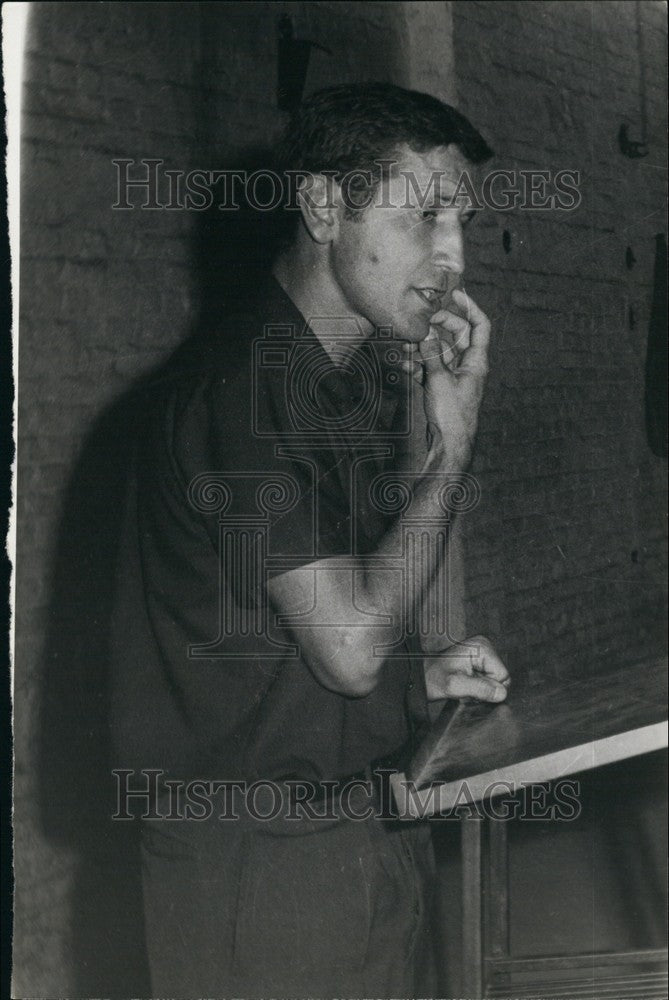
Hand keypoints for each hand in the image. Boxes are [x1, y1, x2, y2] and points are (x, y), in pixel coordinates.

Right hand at [402, 288, 489, 471]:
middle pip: (457, 335)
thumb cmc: (452, 415)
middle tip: (420, 322)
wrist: (449, 445)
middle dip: (438, 327)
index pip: (480, 325)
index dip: (470, 307)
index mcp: (476, 361)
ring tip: (405, 345)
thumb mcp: (439, 379)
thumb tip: (426, 333)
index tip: (453, 295)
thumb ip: (432, 353)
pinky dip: (419, 364)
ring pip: (441, 351)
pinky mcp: (443, 388)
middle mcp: (468, 366)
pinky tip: (404, 365)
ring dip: (424, 346)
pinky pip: (431, 368)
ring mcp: (455, 377)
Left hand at [424, 634, 509, 702]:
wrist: (421, 677)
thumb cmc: (432, 677)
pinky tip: (464, 684)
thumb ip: (479, 689)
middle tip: (464, 687)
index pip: (503, 676)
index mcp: (482, 647)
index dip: (488, 687)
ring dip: (480, 689)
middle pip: (501, 679)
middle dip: (484, 689)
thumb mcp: (455, 685)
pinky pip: (488, 681)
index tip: (469, 685)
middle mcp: (484, 647)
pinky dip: (477, 687)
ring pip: (494, 682)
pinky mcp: (478, 662)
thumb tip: (501, 693)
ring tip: (463, 686)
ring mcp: (482, 654)